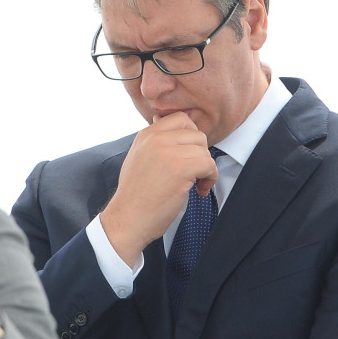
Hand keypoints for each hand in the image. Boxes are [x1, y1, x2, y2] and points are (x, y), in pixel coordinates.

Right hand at [100, 112, 217, 264]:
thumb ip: (152, 141)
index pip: (180, 118)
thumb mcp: (137, 158)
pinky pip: (209, 164)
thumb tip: (160, 119)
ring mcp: (168, 153)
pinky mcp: (180, 169)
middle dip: (201, 153)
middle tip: (195, 171)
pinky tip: (199, 190)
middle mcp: (156, 140)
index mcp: (146, 135)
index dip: (191, 136)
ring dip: (206, 169)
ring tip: (196, 184)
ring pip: (204, 150)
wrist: (127, 219)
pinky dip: (210, 178)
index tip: (190, 153)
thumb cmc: (134, 196)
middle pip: (197, 134)